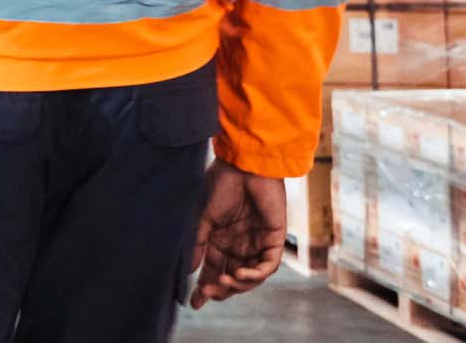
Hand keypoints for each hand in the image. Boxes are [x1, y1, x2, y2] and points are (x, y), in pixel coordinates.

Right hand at [186, 161, 285, 308]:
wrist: (244, 164)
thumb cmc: (222, 183)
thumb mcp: (204, 216)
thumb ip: (199, 243)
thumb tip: (191, 269)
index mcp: (220, 239)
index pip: (213, 270)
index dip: (205, 286)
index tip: (194, 301)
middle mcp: (239, 244)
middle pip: (231, 278)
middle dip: (220, 289)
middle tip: (207, 293)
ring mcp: (257, 243)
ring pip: (250, 276)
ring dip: (238, 284)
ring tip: (224, 281)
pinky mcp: (274, 238)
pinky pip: (268, 265)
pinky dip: (256, 273)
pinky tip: (242, 273)